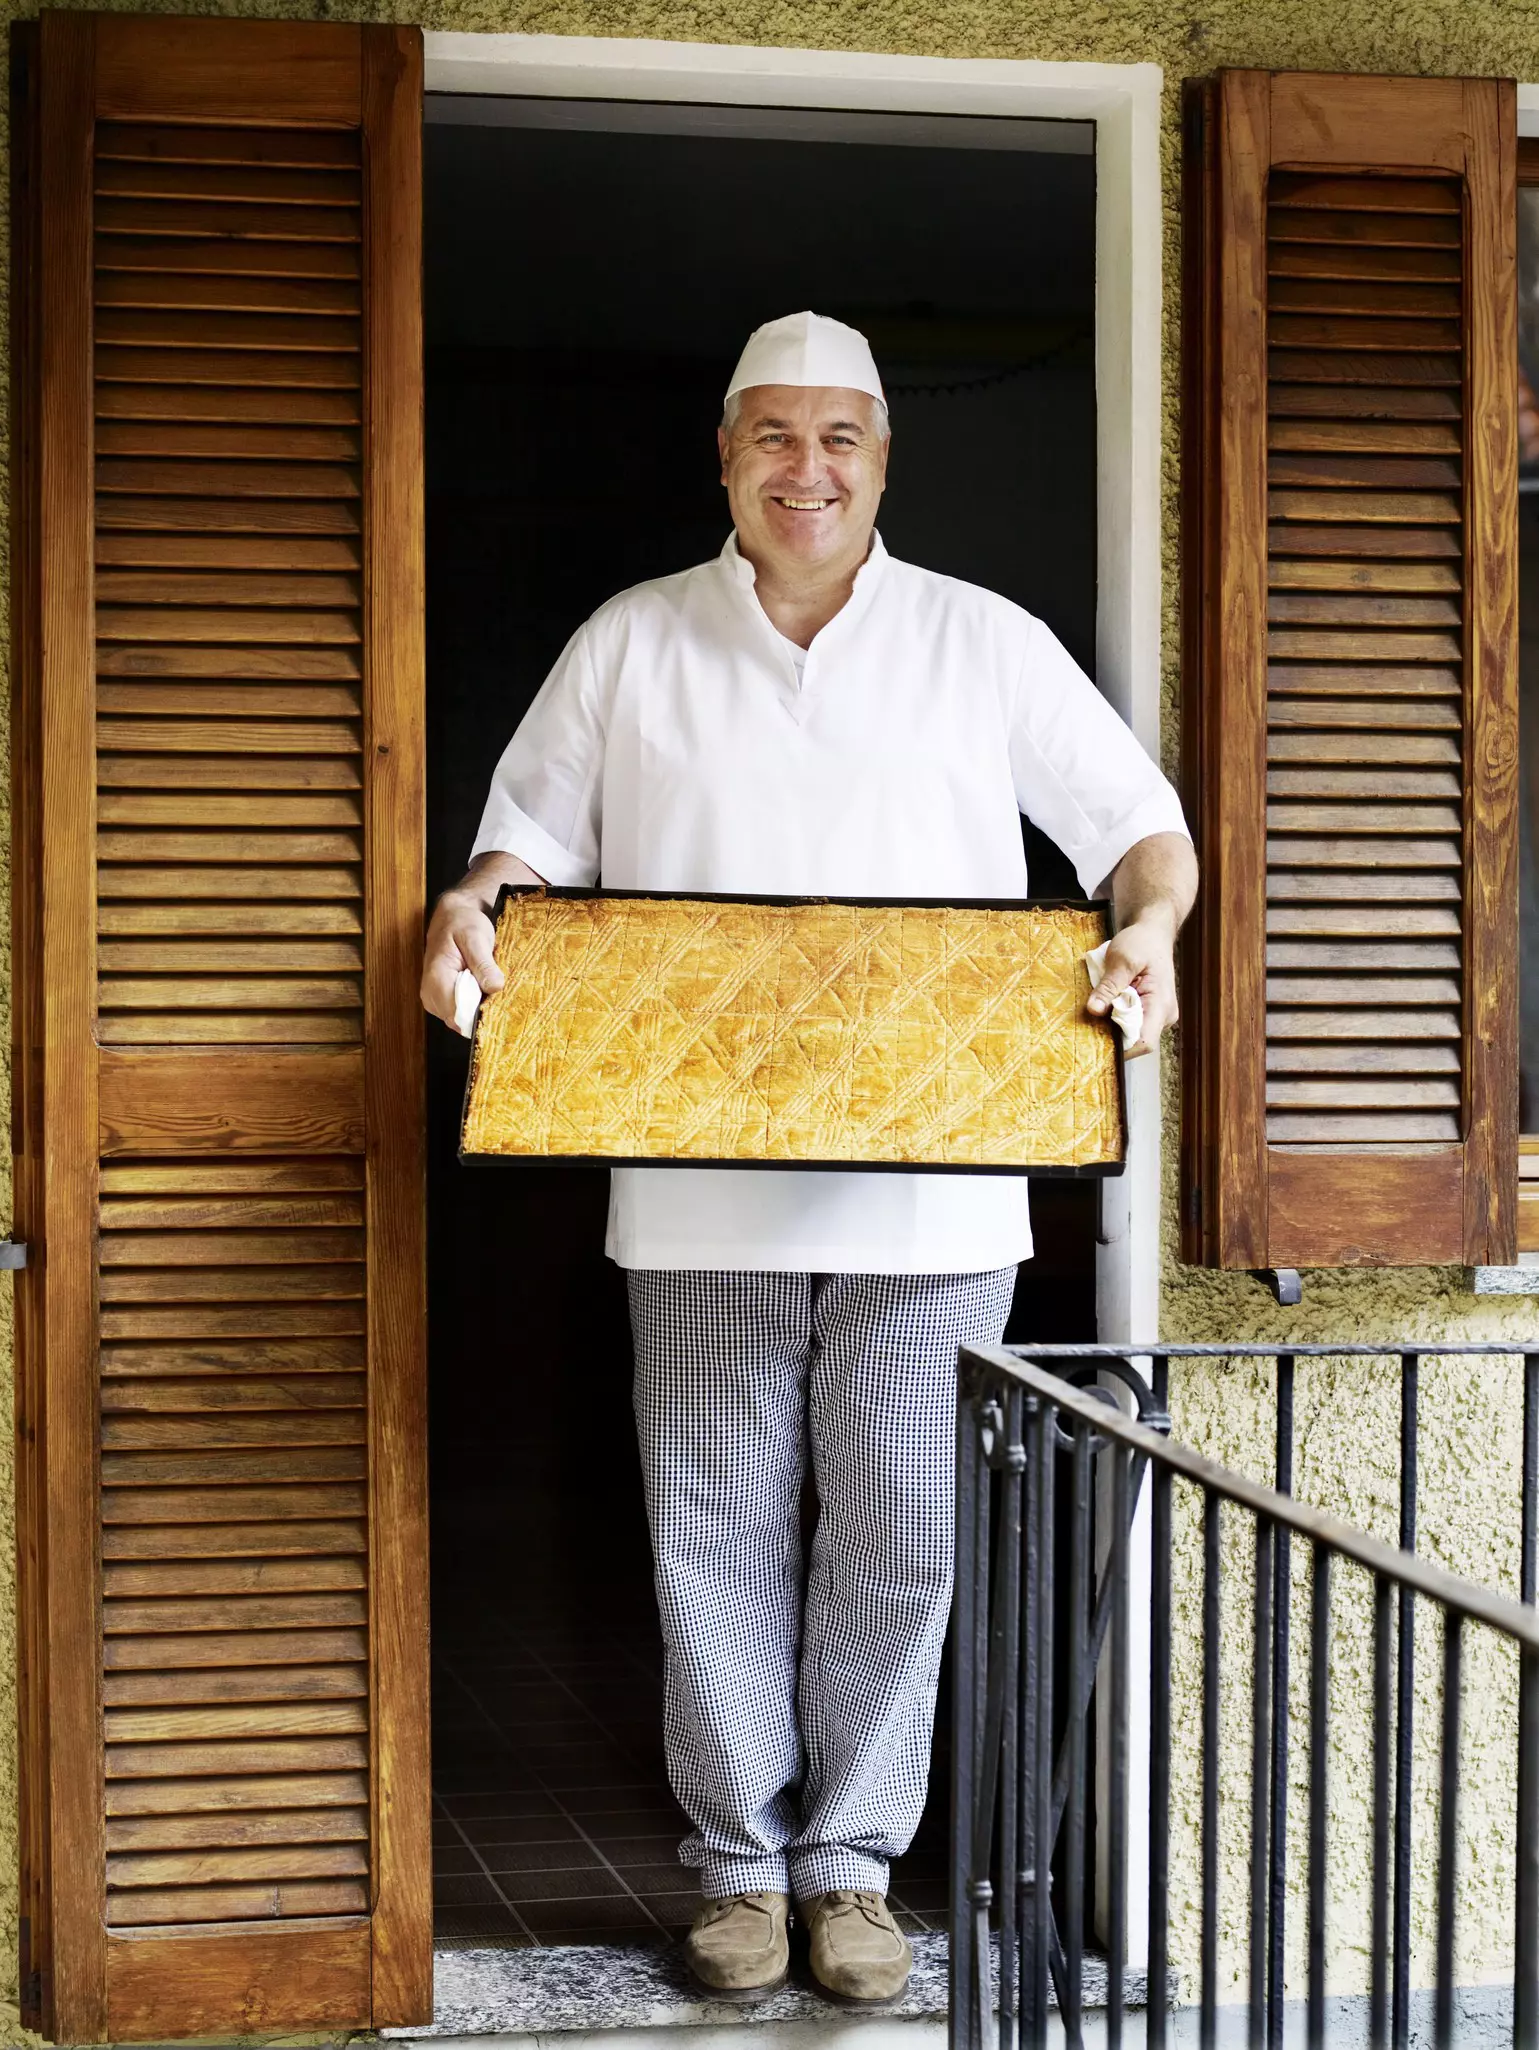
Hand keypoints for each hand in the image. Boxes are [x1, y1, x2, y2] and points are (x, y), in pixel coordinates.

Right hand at [420, 887, 503, 1028]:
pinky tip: (483, 988)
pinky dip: (476, 1005)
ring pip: (463, 1020)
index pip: (459, 1014)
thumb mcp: (476, 937)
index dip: (481, 1012)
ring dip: (480, 1007)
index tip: (499, 1000)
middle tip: (497, 988)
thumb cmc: (463, 924)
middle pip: (462, 1021)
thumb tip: (496, 987)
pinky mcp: (443, 1002)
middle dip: (482, 1010)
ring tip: (489, 984)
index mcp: (436, 980)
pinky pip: (462, 1014)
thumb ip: (483, 963)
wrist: (453, 917)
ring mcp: (435, 1001)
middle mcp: (431, 996)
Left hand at [1086, 913, 1177, 1059]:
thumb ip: (1109, 986)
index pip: (1144, 1042)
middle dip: (1112, 1035)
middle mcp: (1163, 1016)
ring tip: (1099, 1006)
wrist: (1153, 932)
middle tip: (1091, 1019)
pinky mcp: (1148, 1012)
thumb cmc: (1142, 942)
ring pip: (1131, 1033)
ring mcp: (1157, 1015)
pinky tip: (1106, 1004)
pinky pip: (1130, 1023)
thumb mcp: (1122, 959)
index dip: (1122, 1048)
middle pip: (1135, 1040)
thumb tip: (1094, 1010)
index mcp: (1161, 1005)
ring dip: (1112, 1024)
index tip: (1098, 1039)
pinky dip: (1116, 1017)